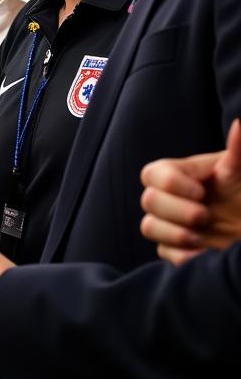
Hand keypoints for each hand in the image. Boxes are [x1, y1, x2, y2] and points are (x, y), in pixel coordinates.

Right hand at [140, 119, 240, 263]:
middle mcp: (168, 198)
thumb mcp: (240, 173)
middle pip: (148, 201)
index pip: (152, 174)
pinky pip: (163, 253)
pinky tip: (206, 251)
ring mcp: (168, 223)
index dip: (173, 185)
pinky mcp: (173, 248)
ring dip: (176, 233)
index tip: (202, 192)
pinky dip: (184, 255)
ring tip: (203, 236)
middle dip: (178, 211)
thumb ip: (236, 151)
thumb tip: (239, 123)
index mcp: (178, 175)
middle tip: (206, 216)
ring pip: (148, 226)